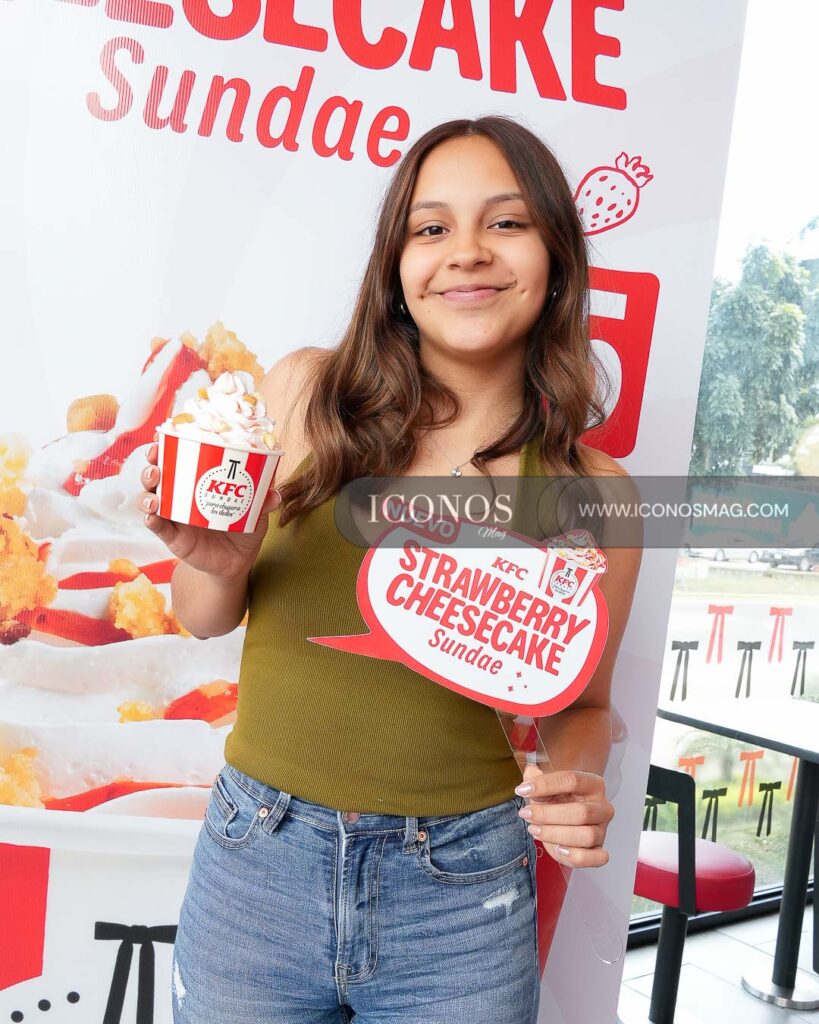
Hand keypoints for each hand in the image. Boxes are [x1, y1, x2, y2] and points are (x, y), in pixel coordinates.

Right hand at [137, 441, 281, 579]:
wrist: (237, 562)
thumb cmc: (244, 529)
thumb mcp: (256, 514)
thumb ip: (263, 503)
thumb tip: (274, 494)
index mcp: (198, 482)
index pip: (177, 459)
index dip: (168, 445)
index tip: (165, 435)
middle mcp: (180, 496)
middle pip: (157, 474)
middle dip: (152, 463)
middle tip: (156, 459)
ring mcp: (174, 516)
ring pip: (150, 497)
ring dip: (147, 490)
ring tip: (154, 488)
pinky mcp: (172, 537)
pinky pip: (156, 526)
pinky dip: (151, 518)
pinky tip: (153, 514)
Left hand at [515, 761, 614, 867]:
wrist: (565, 821)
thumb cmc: (557, 801)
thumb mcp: (546, 787)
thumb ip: (537, 778)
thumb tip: (530, 772)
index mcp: (593, 784)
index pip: (572, 780)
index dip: (545, 784)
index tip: (522, 790)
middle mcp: (603, 807)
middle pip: (581, 812)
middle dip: (547, 814)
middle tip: (525, 814)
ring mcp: (602, 830)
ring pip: (586, 836)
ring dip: (555, 834)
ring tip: (535, 830)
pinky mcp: (599, 851)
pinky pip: (597, 858)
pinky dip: (577, 856)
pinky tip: (558, 850)